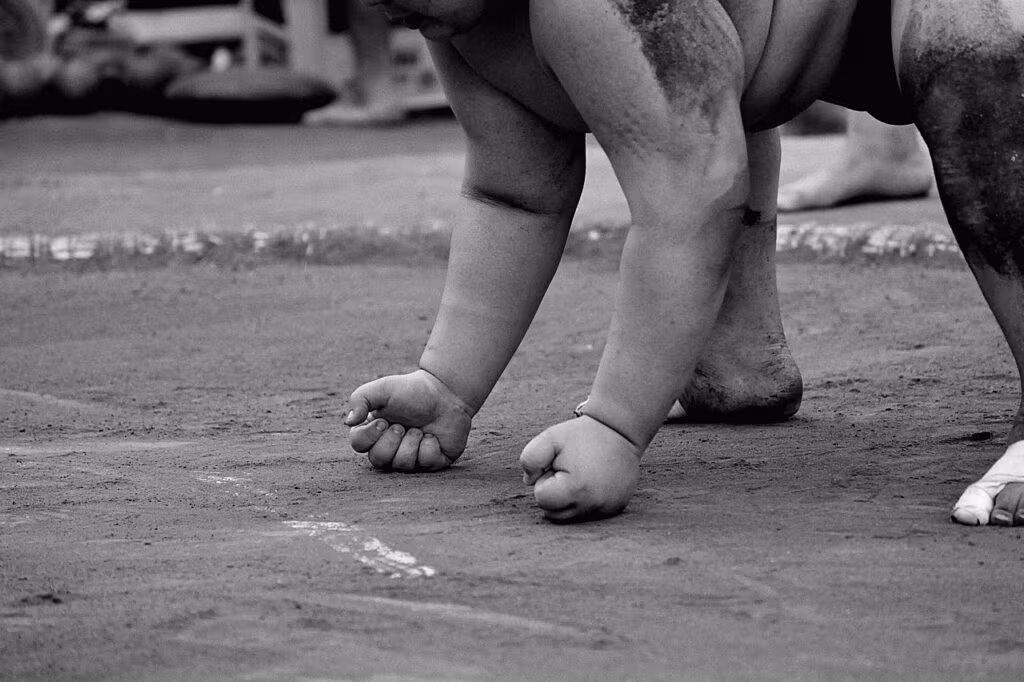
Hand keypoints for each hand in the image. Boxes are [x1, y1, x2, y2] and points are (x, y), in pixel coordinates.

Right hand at [344, 369, 473, 471]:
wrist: (445, 392)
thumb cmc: (412, 390)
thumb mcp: (382, 389)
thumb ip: (360, 399)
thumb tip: (348, 422)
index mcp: (374, 432)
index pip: (358, 445)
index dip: (370, 436)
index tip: (384, 421)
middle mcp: (390, 448)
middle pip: (378, 460)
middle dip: (392, 441)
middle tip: (403, 426)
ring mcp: (411, 458)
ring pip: (402, 464)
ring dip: (412, 442)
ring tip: (420, 428)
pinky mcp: (432, 462)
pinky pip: (427, 463)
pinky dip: (430, 446)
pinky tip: (434, 436)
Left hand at [520, 416, 641, 521]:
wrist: (620, 430)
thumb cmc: (582, 434)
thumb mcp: (549, 438)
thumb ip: (530, 459)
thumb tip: (529, 481)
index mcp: (575, 490)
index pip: (542, 500)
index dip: (545, 480)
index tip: (559, 465)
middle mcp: (593, 505)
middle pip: (555, 513)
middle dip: (555, 493)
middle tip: (569, 470)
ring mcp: (606, 509)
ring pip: (571, 515)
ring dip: (570, 498)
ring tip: (581, 475)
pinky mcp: (615, 508)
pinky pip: (589, 512)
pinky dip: (586, 500)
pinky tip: (593, 481)